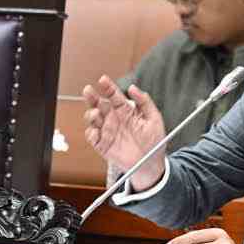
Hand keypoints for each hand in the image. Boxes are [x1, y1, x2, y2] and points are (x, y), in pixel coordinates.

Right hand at [82, 75, 165, 190]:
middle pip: (99, 104)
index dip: (108, 87)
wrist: (151, 163)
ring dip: (91, 114)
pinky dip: (91, 133)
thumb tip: (133, 88)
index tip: (103, 80)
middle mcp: (115, 119)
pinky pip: (92, 137)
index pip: (114, 96)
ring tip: (96, 113)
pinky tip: (95, 131)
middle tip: (88, 90)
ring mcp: (108, 131)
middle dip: (92, 97)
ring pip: (93, 119)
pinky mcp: (103, 145)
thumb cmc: (154, 141)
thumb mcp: (154, 119)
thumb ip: (145, 102)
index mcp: (126, 111)